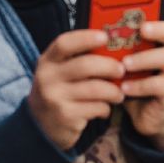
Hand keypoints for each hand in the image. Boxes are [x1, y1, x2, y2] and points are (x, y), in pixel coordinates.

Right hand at [28, 29, 125, 150]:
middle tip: (122, 70)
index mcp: (47, 61)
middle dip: (110, 67)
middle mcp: (47, 78)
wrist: (41, 125)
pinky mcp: (65, 116)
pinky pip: (96, 107)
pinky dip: (106, 108)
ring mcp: (55, 98)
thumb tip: (115, 43)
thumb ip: (79, 58)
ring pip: (95, 88)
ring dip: (113, 91)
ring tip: (119, 94)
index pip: (64, 43)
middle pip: (85, 65)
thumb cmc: (61, 90)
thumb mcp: (60, 72)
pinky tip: (105, 108)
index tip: (105, 37)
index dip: (86, 38)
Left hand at [121, 0, 163, 150]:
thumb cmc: (135, 83)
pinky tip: (124, 89)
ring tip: (124, 65)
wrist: (147, 117)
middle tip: (141, 29)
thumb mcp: (128, 60)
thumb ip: (122, 45)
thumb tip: (97, 25)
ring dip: (144, 59)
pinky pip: (160, 85)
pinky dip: (140, 86)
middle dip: (159, 28)